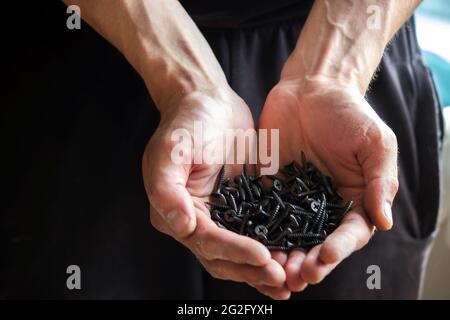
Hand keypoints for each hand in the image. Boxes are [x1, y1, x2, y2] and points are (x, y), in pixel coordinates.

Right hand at [142, 87, 287, 298]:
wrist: (207, 101)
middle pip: (223, 256)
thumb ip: (167, 190)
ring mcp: (220, 214)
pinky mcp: (241, 205)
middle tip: (282, 280)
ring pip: (241, 251)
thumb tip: (183, 227)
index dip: (233, 252)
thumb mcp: (170, 151)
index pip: (206, 240)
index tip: (262, 256)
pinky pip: (257, 231)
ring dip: (263, 268)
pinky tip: (292, 256)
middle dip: (251, 270)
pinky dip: (272, 246)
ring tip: (290, 281)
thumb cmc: (185, 123)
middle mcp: (196, 219)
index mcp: (174, 211)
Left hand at [258, 77, 397, 290]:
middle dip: (308, 262)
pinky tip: (249, 243)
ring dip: (282, 255)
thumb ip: (381, 181)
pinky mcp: (270, 188)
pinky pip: (262, 213)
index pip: (350, 233)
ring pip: (288, 235)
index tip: (324, 257)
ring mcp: (295, 199)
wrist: (311, 88)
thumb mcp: (374, 143)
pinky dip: (257, 231)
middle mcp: (324, 206)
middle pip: (317, 242)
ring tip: (273, 270)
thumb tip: (385, 222)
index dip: (338, 248)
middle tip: (295, 276)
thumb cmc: (349, 113)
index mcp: (354, 200)